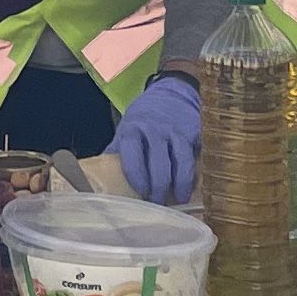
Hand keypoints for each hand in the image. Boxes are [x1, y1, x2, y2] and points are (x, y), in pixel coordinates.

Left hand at [114, 77, 200, 204]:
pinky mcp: (195, 133)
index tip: (140, 193)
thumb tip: (100, 178)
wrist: (172, 91)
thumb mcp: (127, 128)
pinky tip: (192, 187)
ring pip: (180, 162)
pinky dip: (195, 174)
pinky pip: (196, 156)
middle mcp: (155, 130)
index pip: (132, 155)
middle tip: (158, 203)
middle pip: (159, 164)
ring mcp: (177, 131)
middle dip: (158, 188)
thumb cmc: (145, 117)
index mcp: (133, 129)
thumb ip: (118, 151)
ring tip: (179, 200)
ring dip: (180, 184)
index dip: (137, 177)